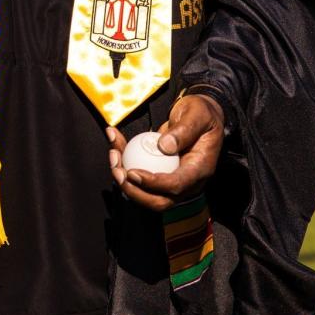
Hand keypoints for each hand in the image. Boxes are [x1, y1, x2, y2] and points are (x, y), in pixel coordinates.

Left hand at [106, 94, 224, 212]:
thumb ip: (184, 130)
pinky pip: (142, 177)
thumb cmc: (202, 113)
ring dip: (125, 180)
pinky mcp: (162, 174)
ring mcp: (174, 180)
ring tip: (113, 154)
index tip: (132, 172)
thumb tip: (165, 146)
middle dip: (134, 191)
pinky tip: (115, 146)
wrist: (202, 114)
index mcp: (200, 170)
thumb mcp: (197, 115)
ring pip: (147, 193)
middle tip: (117, 170)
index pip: (176, 186)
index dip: (153, 184)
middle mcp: (187, 182)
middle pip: (159, 201)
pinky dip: (126, 163)